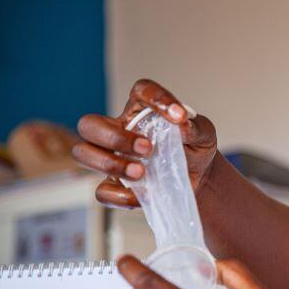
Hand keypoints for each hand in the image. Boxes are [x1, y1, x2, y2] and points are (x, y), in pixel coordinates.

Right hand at [72, 79, 218, 208]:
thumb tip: (182, 125)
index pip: (140, 91)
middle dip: (114, 137)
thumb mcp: (204, 135)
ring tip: (141, 172)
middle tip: (147, 148)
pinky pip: (101, 191)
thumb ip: (196, 127)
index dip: (156, 98)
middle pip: (90, 124)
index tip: (179, 115)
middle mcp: (120, 129)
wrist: (200, 178)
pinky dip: (119, 196)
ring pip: (83, 153)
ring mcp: (113, 157)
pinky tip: (143, 196)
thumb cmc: (195, 149)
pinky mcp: (116, 185)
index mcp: (142, 110)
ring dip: (109, 163)